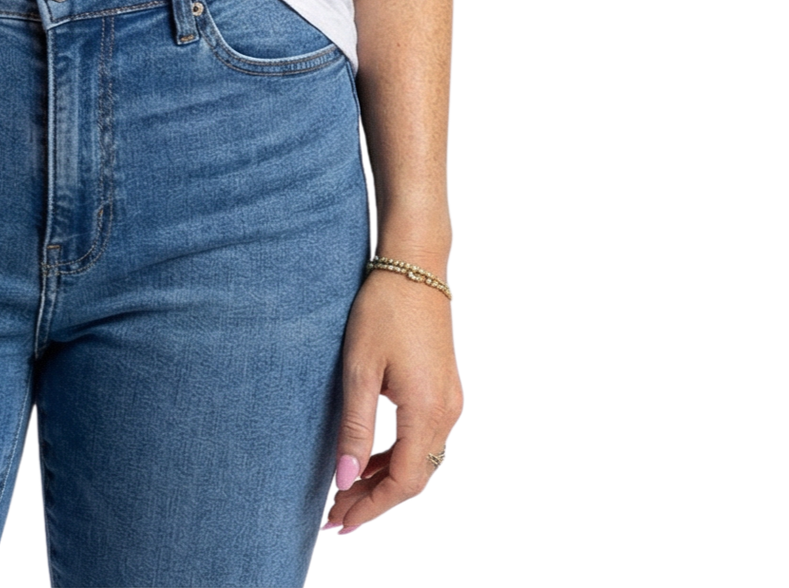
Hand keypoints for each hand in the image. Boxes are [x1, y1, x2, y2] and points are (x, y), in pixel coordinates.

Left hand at [321, 265, 464, 537]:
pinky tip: (372, 460)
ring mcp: (452, 404)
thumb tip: (345, 481)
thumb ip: (356, 429)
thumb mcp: (359, 370)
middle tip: (336, 516)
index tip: (338, 523)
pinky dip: (399, 458)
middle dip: (376, 502)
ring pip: (422, 463)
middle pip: (415, 480)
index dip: (370, 508)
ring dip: (387, 482)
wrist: (416, 266)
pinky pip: (426, 442)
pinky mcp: (448, 392)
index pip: (402, 484)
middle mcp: (447, 415)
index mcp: (427, 414)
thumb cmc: (383, 310)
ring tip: (348, 494)